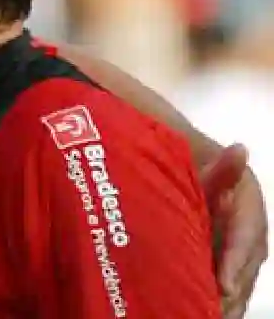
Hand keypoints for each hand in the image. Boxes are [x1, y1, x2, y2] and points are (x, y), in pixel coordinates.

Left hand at [199, 144, 267, 317]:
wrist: (200, 180)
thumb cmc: (201, 174)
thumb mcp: (210, 170)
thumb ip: (223, 167)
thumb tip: (240, 149)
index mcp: (250, 214)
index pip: (247, 242)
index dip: (235, 263)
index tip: (225, 286)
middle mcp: (253, 240)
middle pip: (245, 270)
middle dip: (230, 292)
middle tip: (212, 309)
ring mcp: (244, 256)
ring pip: (240, 284)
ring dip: (227, 303)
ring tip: (208, 316)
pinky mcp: (231, 267)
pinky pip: (231, 288)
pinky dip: (222, 304)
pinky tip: (207, 314)